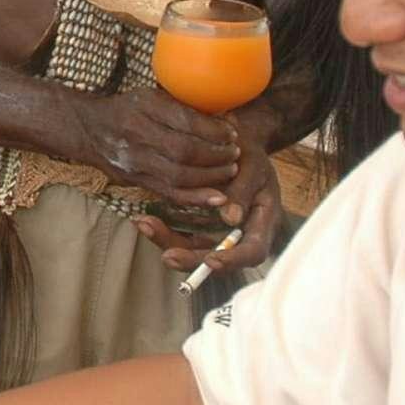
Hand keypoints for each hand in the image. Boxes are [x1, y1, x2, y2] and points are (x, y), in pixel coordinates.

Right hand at [72, 87, 239, 201]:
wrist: (89, 128)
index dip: (215, 131)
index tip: (233, 134)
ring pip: (179, 175)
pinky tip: (215, 197)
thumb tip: (225, 119)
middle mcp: (137, 133)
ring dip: (211, 176)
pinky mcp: (135, 180)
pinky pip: (169, 193)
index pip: (186, 122)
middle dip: (217, 155)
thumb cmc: (129, 108)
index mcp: (144, 107)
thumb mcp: (152, 95)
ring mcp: (134, 160)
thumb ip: (182, 106)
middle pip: (185, 151)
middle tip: (236, 154)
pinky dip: (195, 198)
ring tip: (230, 170)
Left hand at [132, 132, 280, 273]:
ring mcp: (215, 231)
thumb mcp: (253, 166)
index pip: (252, 252)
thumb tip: (232, 218)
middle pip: (216, 258)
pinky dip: (161, 229)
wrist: (233, 144)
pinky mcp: (196, 224)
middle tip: (168, 256)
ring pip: (191, 248)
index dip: (233, 260)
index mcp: (262, 223)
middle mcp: (238, 234)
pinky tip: (142, 220)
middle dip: (190, 260)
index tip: (212, 260)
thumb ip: (243, 191)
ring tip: (146, 225)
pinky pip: (178, 233)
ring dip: (167, 241)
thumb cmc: (249, 153)